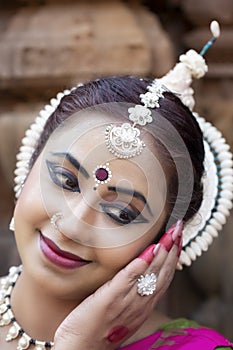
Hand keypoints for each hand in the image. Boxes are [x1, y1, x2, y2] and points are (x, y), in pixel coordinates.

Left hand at [54, 220, 182, 349]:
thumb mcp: (123, 308)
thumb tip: (139, 268)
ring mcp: (126, 302)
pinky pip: (128, 280)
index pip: (164, 276)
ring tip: (170, 235)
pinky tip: (149, 251)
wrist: (80, 348)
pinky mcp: (109, 300)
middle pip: (162, 273)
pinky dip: (140, 265)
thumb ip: (132, 290)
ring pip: (150, 275)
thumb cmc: (99, 327)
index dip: (174, 256)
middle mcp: (140, 303)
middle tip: (179, 228)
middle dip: (173, 249)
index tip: (178, 238)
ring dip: (162, 253)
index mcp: (143, 304)